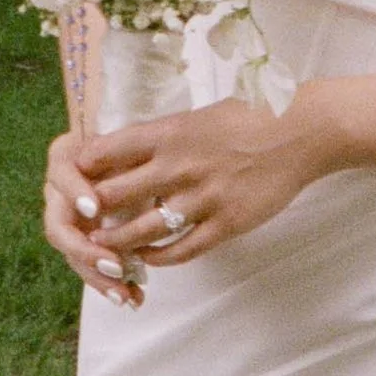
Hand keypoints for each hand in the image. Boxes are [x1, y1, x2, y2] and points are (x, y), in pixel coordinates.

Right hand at [43, 129, 146, 309]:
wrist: (135, 154)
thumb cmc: (132, 144)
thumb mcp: (128, 141)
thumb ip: (119, 152)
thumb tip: (119, 179)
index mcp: (65, 162)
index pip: (61, 175)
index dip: (75, 192)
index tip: (95, 208)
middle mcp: (58, 194)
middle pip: (59, 229)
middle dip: (86, 252)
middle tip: (116, 267)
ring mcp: (70, 222)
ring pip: (75, 256)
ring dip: (99, 278)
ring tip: (127, 297)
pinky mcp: (86, 243)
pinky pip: (92, 267)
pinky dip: (112, 284)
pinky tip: (133, 299)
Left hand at [73, 95, 320, 273]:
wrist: (302, 132)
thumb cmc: (250, 117)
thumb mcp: (198, 116)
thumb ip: (162, 137)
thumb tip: (123, 150)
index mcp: (170, 132)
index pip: (106, 151)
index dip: (83, 170)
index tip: (74, 181)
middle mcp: (180, 165)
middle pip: (114, 196)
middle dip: (92, 213)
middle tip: (81, 224)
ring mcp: (203, 197)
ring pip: (143, 231)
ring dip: (119, 243)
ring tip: (106, 248)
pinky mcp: (227, 223)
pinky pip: (182, 250)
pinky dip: (159, 257)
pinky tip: (148, 258)